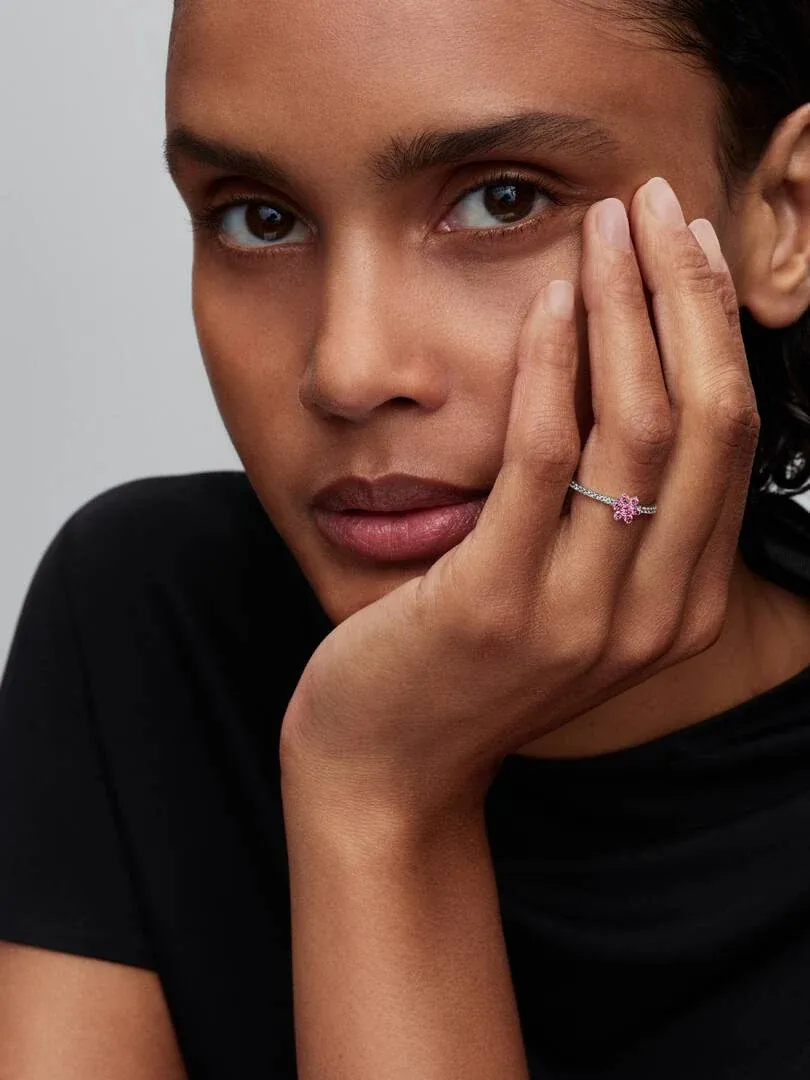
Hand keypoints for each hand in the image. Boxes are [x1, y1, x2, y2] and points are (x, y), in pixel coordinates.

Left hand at [279, 177, 760, 822]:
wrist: (387, 767)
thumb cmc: (463, 669)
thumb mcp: (564, 598)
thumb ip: (612, 520)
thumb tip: (626, 386)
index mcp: (678, 605)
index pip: (728, 440)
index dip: (717, 331)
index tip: (687, 249)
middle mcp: (650, 611)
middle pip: (704, 420)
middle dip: (688, 295)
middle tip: (655, 206)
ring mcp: (579, 613)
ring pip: (635, 428)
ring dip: (626, 308)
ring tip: (604, 227)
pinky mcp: (495, 603)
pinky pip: (541, 456)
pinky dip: (550, 364)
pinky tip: (546, 300)